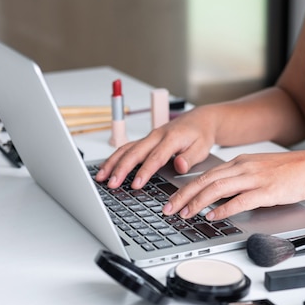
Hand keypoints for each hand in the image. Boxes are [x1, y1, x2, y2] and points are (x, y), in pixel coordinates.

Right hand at [95, 106, 217, 189]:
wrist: (199, 120)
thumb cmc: (200, 135)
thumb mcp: (203, 147)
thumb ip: (191, 158)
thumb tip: (180, 166)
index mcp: (171, 138)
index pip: (155, 157)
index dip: (144, 171)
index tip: (136, 184)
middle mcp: (157, 136)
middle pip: (134, 152)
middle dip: (121, 168)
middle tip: (112, 184)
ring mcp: (149, 137)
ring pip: (126, 149)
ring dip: (112, 163)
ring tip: (101, 177)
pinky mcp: (145, 140)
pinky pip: (127, 148)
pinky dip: (115, 158)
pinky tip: (106, 168)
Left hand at [162, 150, 304, 220]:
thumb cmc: (287, 172)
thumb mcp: (256, 170)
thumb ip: (237, 181)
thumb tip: (218, 198)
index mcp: (238, 162)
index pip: (205, 175)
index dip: (185, 189)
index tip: (172, 201)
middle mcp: (242, 168)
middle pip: (205, 181)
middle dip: (183, 196)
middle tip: (170, 210)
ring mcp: (254, 178)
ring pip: (217, 188)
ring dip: (198, 203)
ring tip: (186, 215)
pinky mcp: (266, 191)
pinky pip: (240, 200)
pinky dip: (224, 208)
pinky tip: (214, 216)